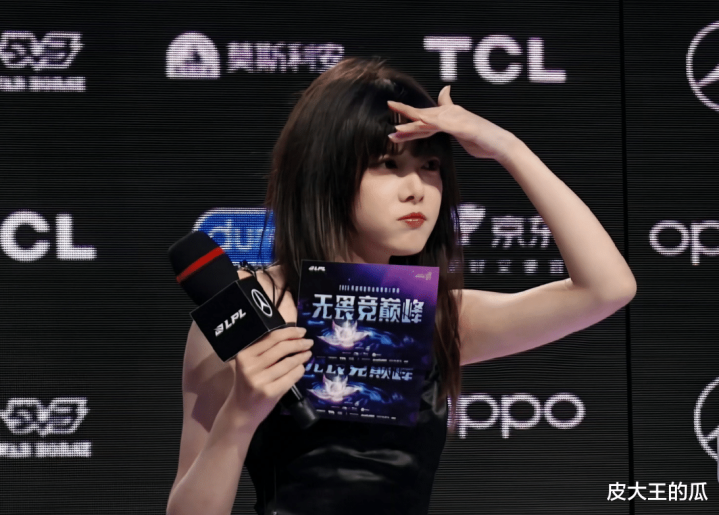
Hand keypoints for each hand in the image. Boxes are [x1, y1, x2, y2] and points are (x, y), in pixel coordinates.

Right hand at [229, 326, 312, 424]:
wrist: (241, 411)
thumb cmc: (248, 384)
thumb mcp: (249, 364)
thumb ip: (264, 350)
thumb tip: (291, 334)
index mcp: (244, 355)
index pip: (271, 337)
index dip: (290, 332)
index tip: (302, 331)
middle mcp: (250, 366)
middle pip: (281, 348)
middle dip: (299, 343)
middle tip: (309, 342)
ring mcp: (260, 380)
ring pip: (288, 362)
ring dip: (302, 356)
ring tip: (308, 353)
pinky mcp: (270, 392)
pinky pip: (291, 377)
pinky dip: (299, 370)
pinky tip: (302, 367)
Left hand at [387, 86, 518, 162]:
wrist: (500, 145)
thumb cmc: (482, 140)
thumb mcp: (462, 131)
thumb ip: (452, 124)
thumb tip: (446, 118)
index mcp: (448, 117)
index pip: (424, 118)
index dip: (409, 118)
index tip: (394, 119)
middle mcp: (451, 114)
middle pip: (424, 115)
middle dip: (405, 112)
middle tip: (389, 105)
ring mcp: (457, 119)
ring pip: (430, 120)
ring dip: (413, 124)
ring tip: (397, 128)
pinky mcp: (463, 126)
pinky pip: (444, 124)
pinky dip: (432, 123)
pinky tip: (421, 122)